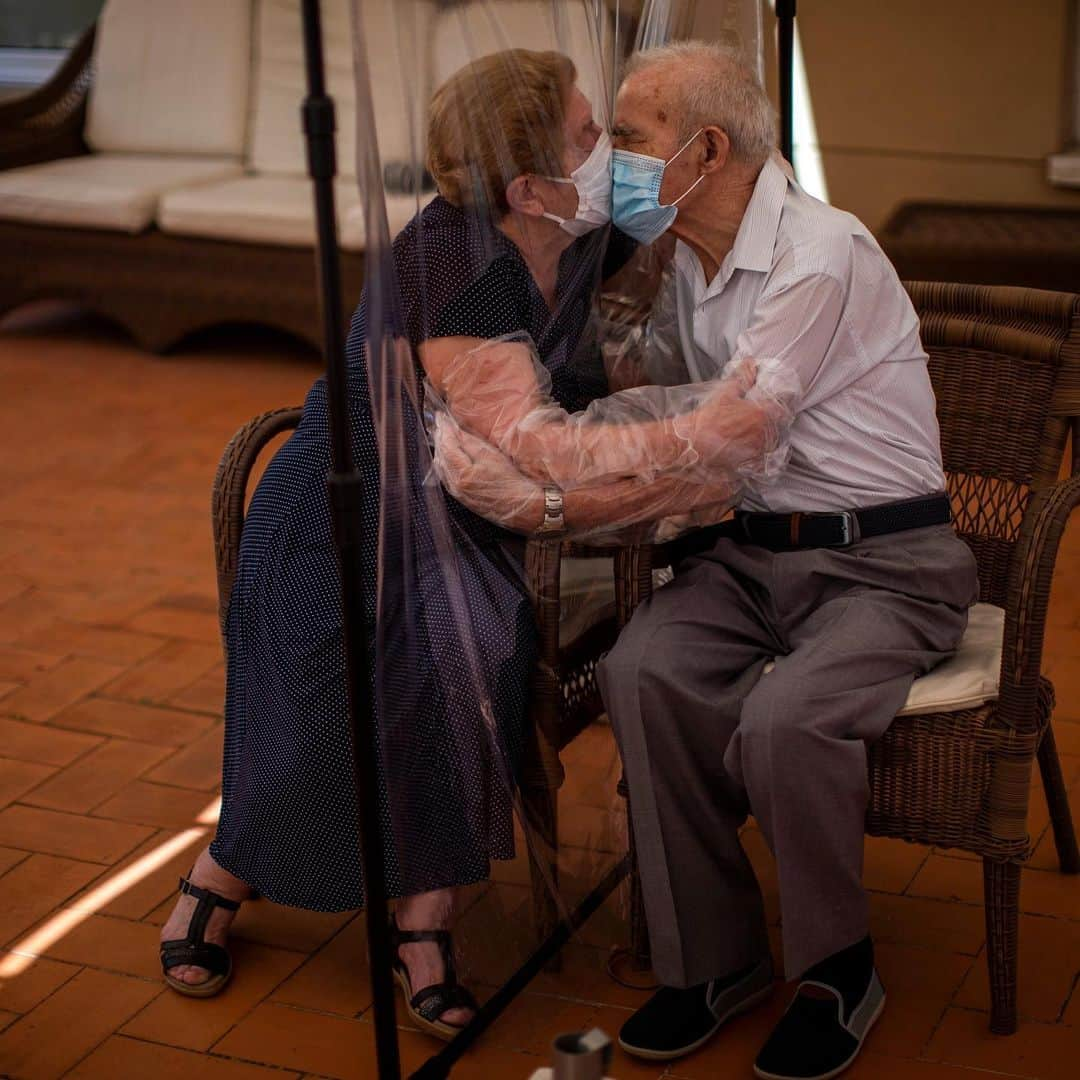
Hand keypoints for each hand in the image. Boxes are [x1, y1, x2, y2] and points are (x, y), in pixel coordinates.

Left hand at [432, 414, 545, 533]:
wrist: (520, 507)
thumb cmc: (511, 481)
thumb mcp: (492, 456)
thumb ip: (471, 443)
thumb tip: (455, 431)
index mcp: (462, 473)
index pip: (447, 446)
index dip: (444, 429)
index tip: (441, 416)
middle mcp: (455, 484)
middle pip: (440, 456)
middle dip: (440, 438)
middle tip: (441, 423)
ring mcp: (456, 492)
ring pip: (440, 467)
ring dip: (440, 450)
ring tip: (443, 436)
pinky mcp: (461, 496)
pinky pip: (445, 476)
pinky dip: (444, 462)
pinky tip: (447, 456)